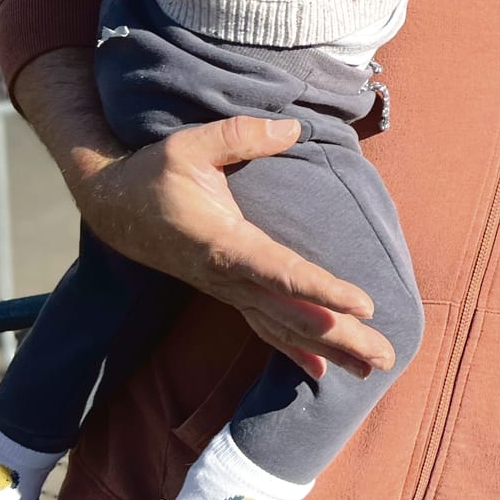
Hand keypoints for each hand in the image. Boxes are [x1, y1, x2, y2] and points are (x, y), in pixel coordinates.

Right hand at [70, 115, 397, 380]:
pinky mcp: (229, 292)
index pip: (281, 272)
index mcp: (223, 244)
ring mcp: (229, 290)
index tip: (363, 304)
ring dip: (331, 349)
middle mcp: (228, 277)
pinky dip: (297, 351)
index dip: (322, 290)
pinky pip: (267, 328)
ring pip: (284, 328)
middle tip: (386, 357)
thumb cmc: (153, 173)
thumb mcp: (190, 145)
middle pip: (292, 314)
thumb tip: (293, 128)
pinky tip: (325, 371)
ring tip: (374, 367)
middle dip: (341, 336)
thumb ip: (240, 136)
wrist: (113, 208)